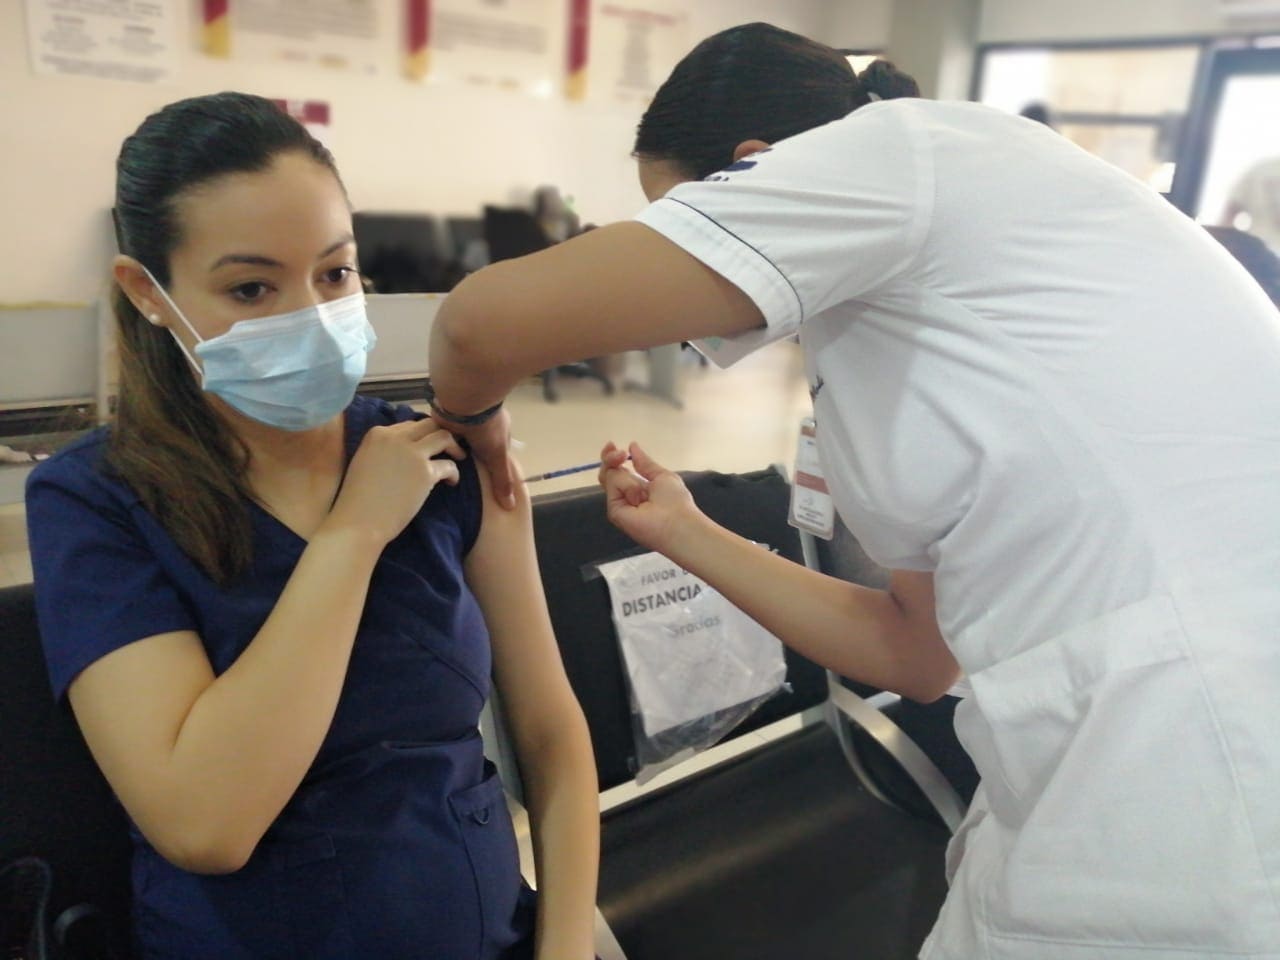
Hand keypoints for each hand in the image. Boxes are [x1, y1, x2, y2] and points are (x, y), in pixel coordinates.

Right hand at [327, 418, 463, 545]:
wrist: (359, 521)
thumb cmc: (357, 498)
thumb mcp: (365, 461)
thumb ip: (384, 449)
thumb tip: (407, 449)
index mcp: (377, 433)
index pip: (408, 425)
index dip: (420, 435)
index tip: (426, 447)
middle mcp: (396, 437)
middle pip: (429, 424)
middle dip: (440, 433)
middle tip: (447, 447)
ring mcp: (412, 453)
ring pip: (444, 436)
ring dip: (454, 447)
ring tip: (458, 458)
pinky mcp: (425, 473)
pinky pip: (449, 465)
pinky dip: (454, 473)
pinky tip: (451, 482)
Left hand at [431, 407, 517, 509]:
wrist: (463, 401)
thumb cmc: (487, 427)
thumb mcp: (498, 456)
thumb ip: (502, 479)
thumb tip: (510, 507)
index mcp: (498, 429)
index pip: (495, 451)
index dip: (489, 465)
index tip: (480, 482)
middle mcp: (480, 424)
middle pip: (475, 447)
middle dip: (468, 459)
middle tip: (458, 481)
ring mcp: (462, 421)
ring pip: (457, 441)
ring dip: (451, 452)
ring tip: (441, 474)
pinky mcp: (444, 419)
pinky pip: (440, 436)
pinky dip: (436, 445)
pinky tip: (429, 459)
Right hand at [597, 441, 701, 553]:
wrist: (676, 521)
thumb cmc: (675, 500)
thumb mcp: (662, 476)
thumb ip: (645, 463)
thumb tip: (632, 446)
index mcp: (638, 486)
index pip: (618, 469)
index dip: (612, 456)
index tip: (613, 445)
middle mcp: (625, 494)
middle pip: (607, 471)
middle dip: (611, 458)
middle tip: (621, 454)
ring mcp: (618, 502)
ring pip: (609, 475)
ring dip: (627, 479)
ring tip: (643, 494)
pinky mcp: (614, 510)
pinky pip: (613, 486)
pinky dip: (626, 486)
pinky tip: (638, 498)